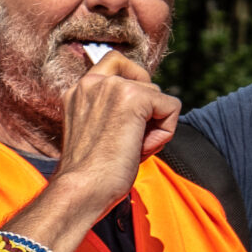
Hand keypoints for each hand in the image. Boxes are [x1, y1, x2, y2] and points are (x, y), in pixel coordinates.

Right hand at [43, 53, 179, 230]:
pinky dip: (166, 132)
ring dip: (155, 128)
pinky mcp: (134, 97)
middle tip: (129, 143)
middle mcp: (93, 82)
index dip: (136, 80)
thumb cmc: (91, 172)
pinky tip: (141, 149)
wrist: (81, 190)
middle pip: (147, 83)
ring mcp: (113, 87)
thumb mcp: (98, 130)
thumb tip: (153, 101)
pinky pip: (172, 107)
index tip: (135, 110)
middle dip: (148, 115)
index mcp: (80, 90)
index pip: (115, 60)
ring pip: (160, 98)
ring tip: (131, 150)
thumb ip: (115, 109)